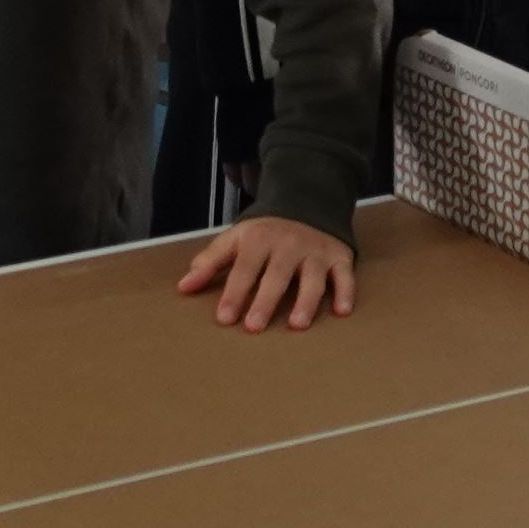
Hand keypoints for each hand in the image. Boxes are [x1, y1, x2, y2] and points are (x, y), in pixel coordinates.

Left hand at [177, 214, 359, 331]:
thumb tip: (183, 287)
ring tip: (296, 325)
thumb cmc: (265, 231)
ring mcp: (316, 251)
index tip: (224, 317)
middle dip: (265, 300)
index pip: (245, 268)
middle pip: (277, 276)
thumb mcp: (236, 238)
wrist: (307, 201)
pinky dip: (345, 292)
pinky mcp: (339, 256)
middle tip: (254, 327)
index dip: (234, 293)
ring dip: (306, 301)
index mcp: (260, 239)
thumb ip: (211, 262)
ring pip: (313, 278)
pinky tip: (341, 311)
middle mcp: (289, 244)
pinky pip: (345, 275)